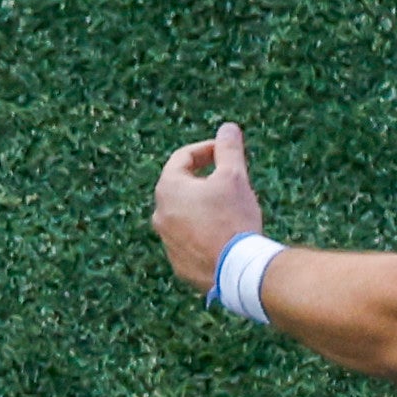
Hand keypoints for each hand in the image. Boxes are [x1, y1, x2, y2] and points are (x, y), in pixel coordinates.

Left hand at [153, 121, 264, 286]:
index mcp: (168, 188)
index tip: (227, 153)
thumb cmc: (233, 218)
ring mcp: (167, 241)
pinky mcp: (179, 263)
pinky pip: (190, 240)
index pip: (183, 158)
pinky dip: (204, 233)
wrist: (236, 270)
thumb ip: (228, 149)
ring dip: (204, 207)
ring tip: (230, 209)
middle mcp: (160, 214)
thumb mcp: (234, 177)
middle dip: (205, 179)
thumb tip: (228, 127)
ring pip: (185, 215)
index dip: (207, 150)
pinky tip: (226, 235)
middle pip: (182, 186)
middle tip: (230, 180)